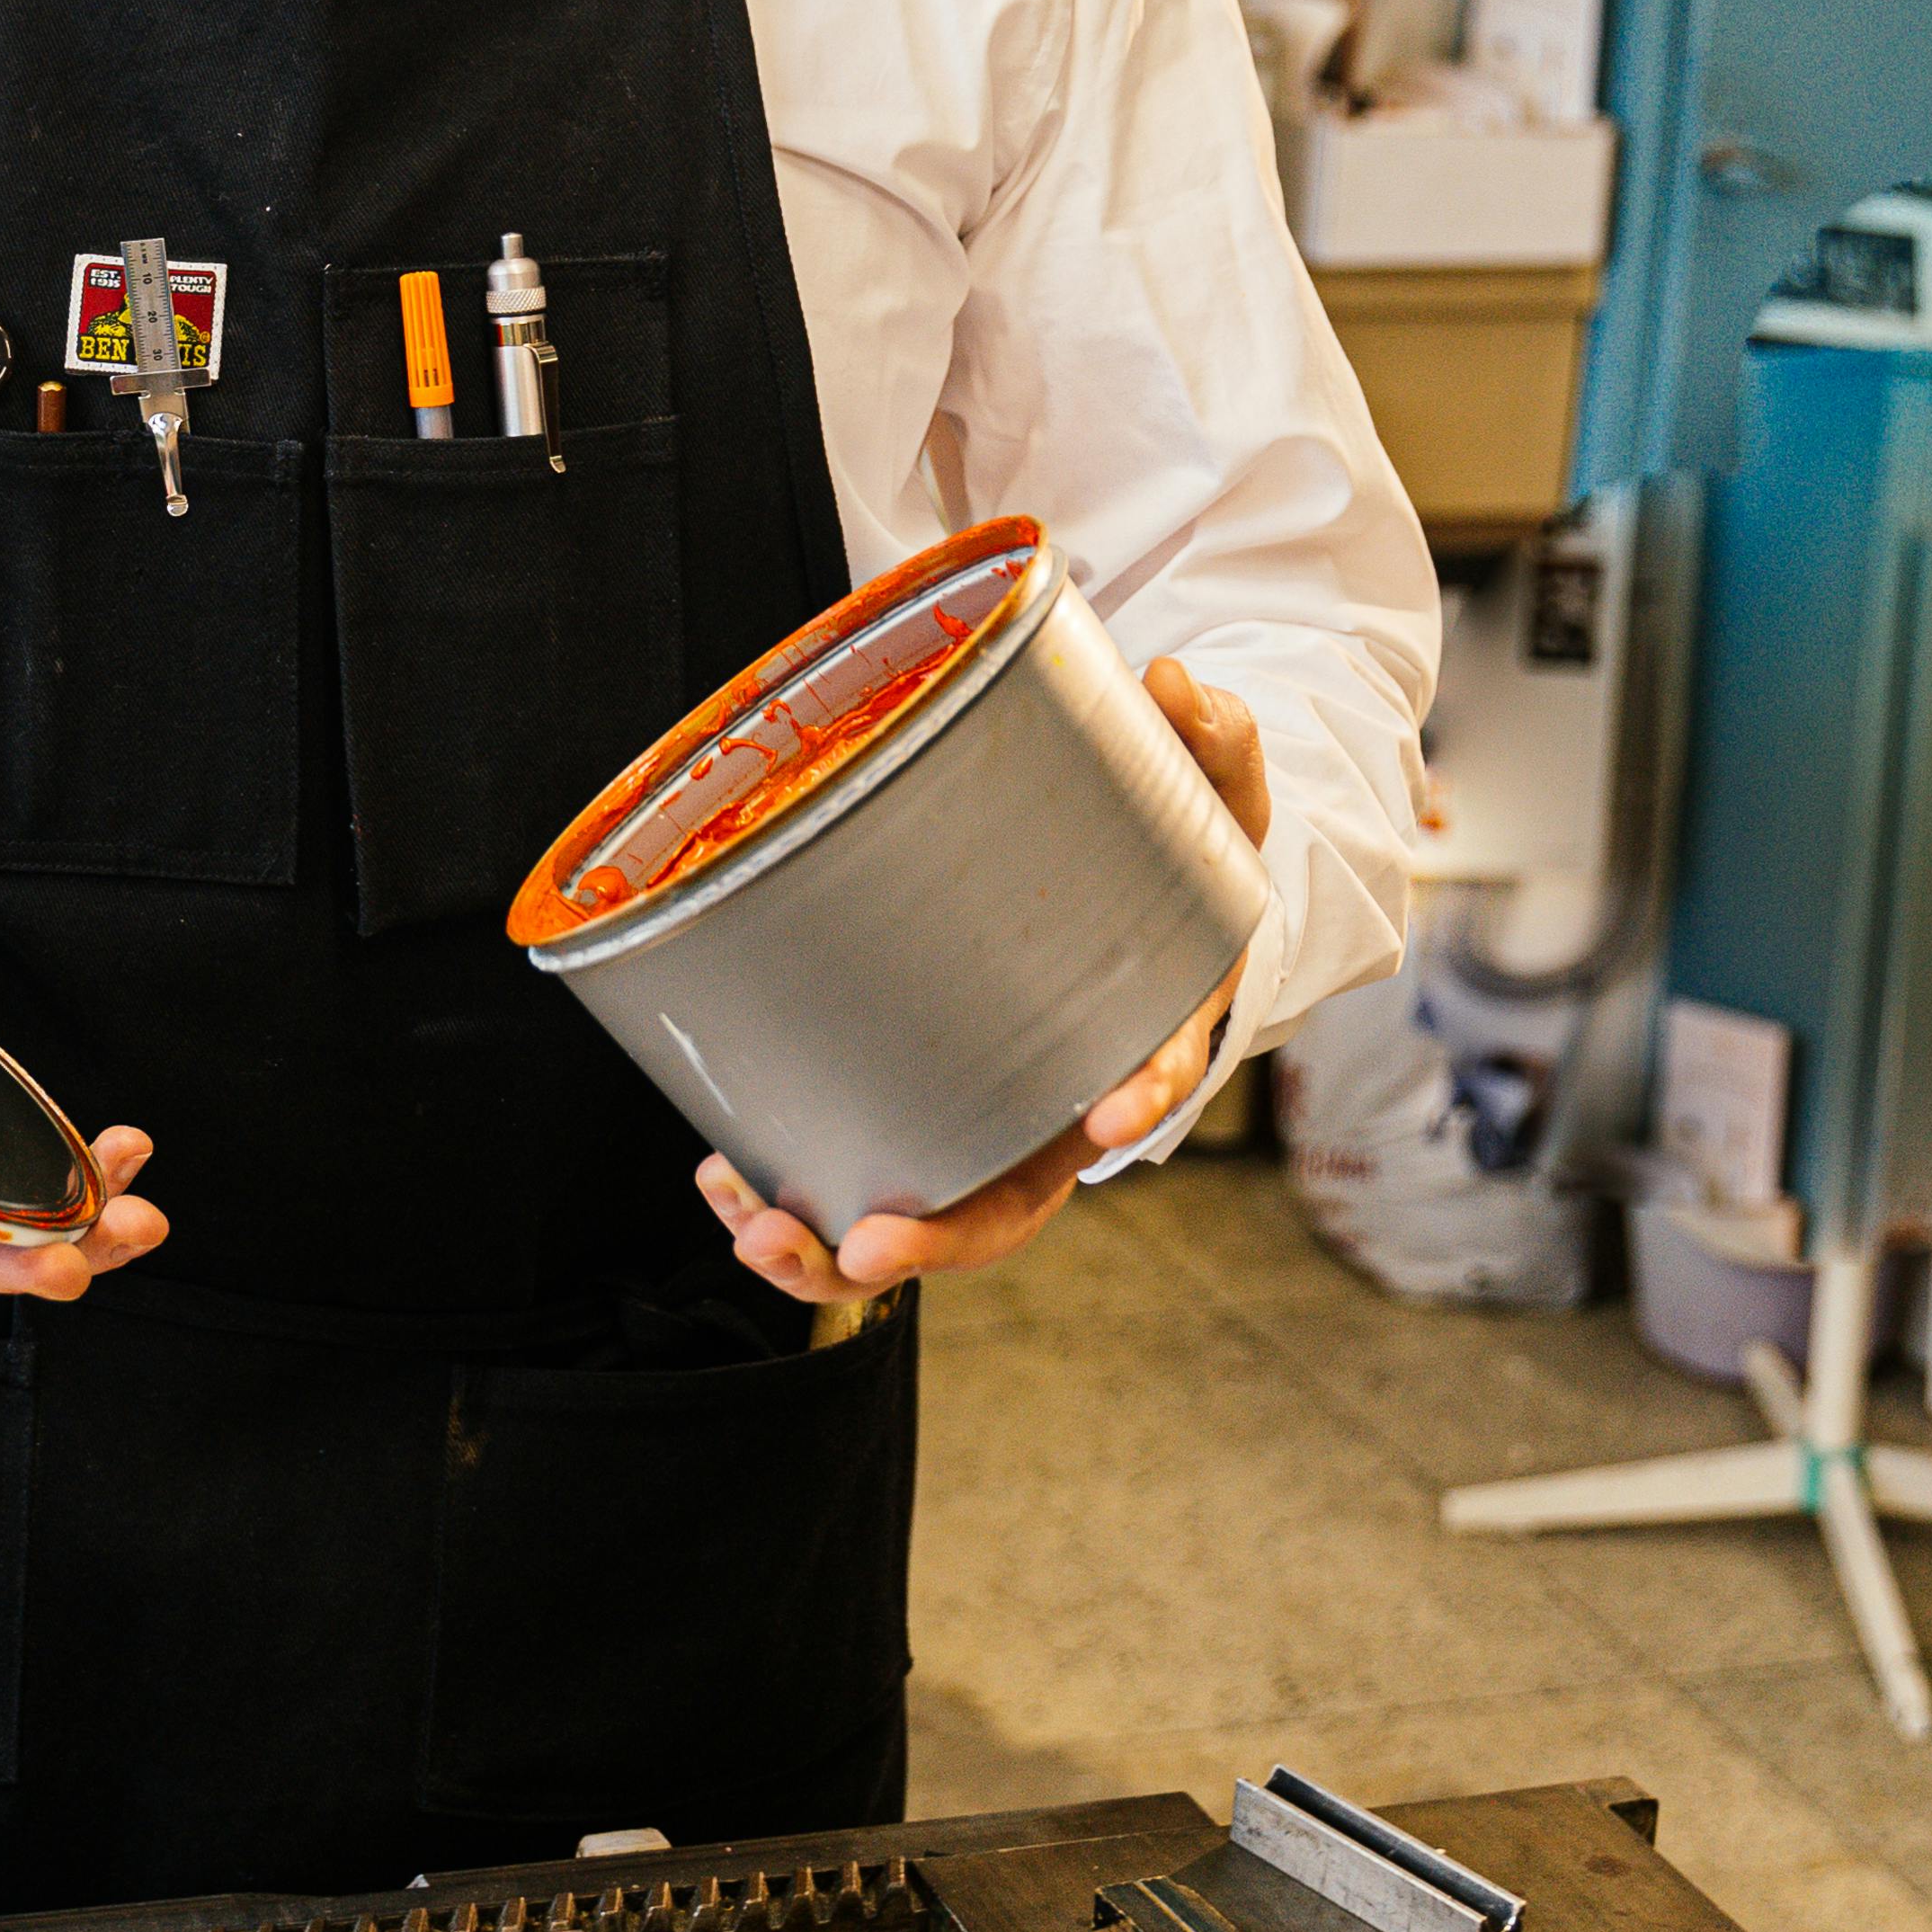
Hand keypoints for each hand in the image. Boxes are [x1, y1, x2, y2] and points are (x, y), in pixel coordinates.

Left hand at [694, 656, 1271, 1315]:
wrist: (1121, 906)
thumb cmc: (1165, 860)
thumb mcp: (1206, 793)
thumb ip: (1206, 742)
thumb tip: (1171, 684)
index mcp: (1147, 1029)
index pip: (1154, 1076)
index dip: (1139, 1098)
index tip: (1113, 1124)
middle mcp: (1061, 1108)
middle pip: (1010, 1206)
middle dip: (934, 1241)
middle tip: (866, 1246)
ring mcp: (986, 1127)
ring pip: (918, 1223)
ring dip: (831, 1247)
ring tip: (753, 1225)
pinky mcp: (922, 1120)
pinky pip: (860, 1183)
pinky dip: (793, 1199)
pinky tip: (725, 1178)